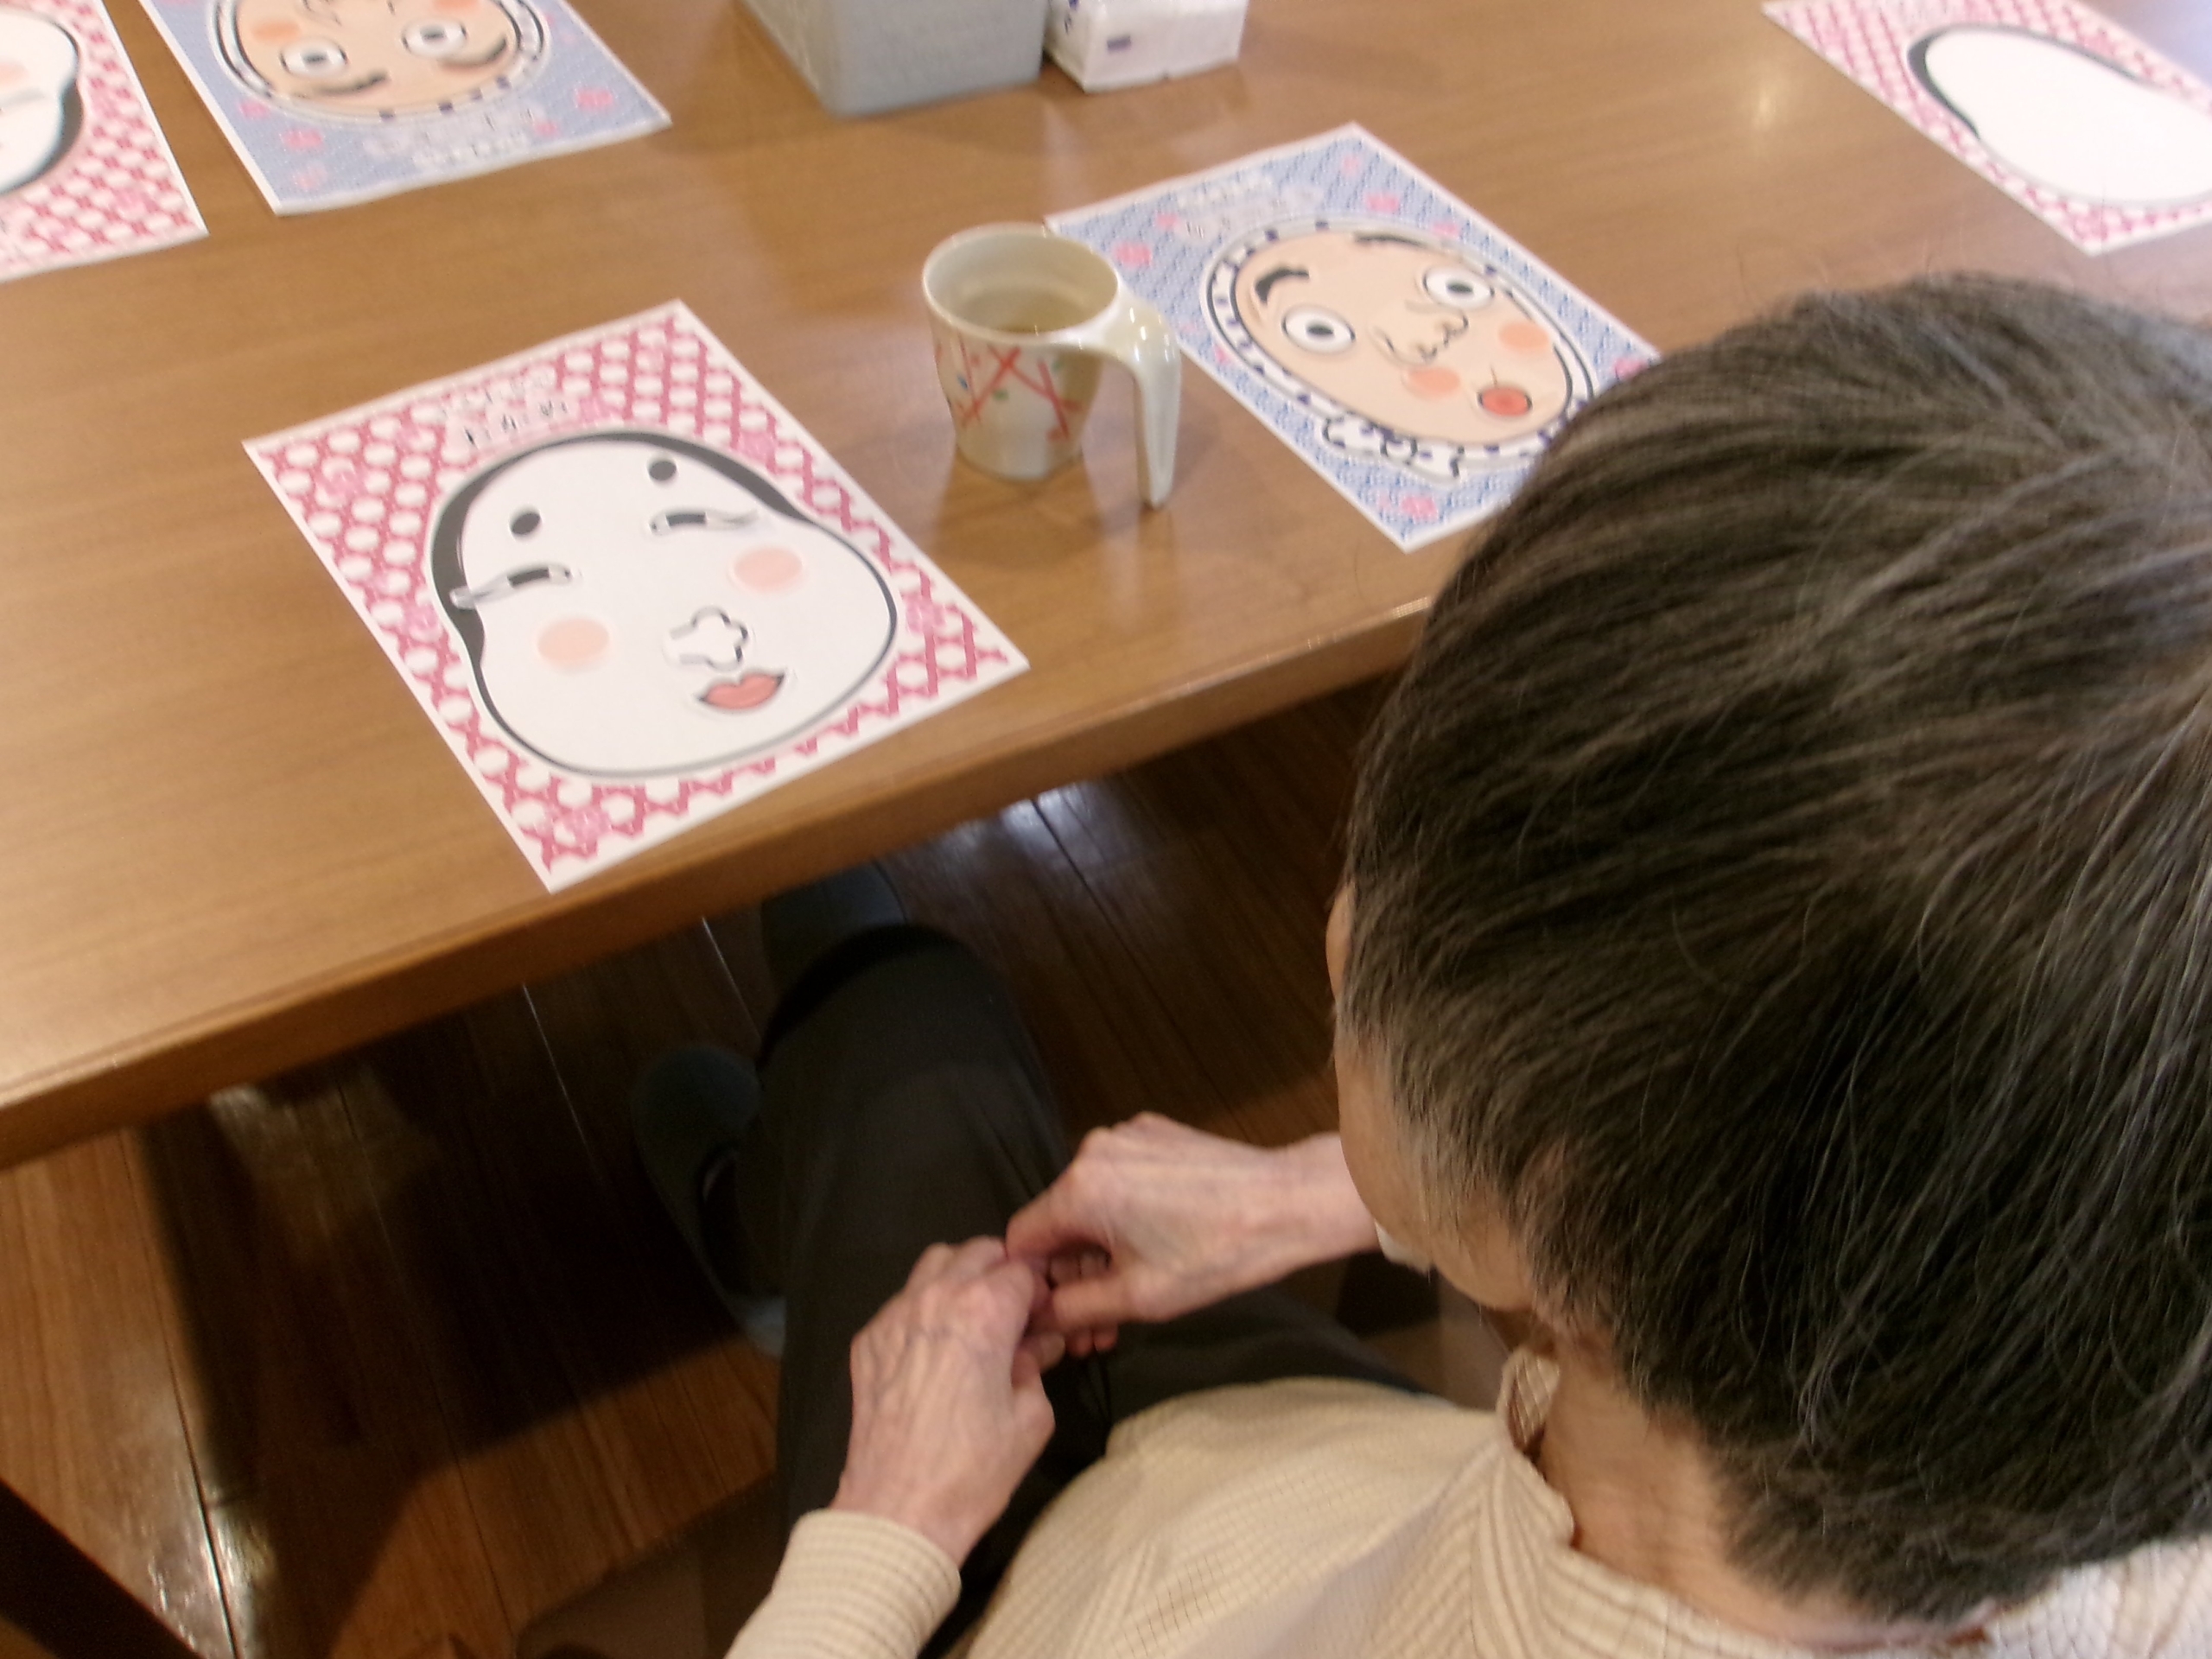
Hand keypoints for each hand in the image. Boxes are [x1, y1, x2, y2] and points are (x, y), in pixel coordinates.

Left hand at [831, 1239, 1064, 1564]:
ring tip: (972, 1321)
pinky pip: (902, 1302)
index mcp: (985, 1310)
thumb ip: (1037, 1364)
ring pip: (933, 1264)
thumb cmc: (976, 1469)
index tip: (1043, 1320)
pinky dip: (924, 1309)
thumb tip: (1036, 1344)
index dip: (1039, 1293)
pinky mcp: (867, 1340)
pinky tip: (933, 1351)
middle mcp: (936, 1297)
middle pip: (977, 1252)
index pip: (1022, 1270)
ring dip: (960, 1279)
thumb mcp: (1033, 1417)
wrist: (899, 1510)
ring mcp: (894, 1316)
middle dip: (1001, 1274)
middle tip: (1012, 1315)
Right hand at [1005, 1116, 1379, 1355]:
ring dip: (1101, 1251)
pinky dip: (1126, 1216)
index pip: (1021, 1240)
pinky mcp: (1154, 1134)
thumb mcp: (1136, 1298)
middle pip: (1058, 1222)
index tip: (1055, 1319)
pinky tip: (1157, 1248)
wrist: (1288, 1204)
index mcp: (1079, 1188)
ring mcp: (1125, 1136)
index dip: (1032, 1285)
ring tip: (1130, 1296)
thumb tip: (1036, 1317)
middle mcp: (1092, 1151)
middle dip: (1074, 1276)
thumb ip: (1072, 1309)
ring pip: (1091, 1204)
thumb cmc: (1215, 1254)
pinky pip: (1120, 1181)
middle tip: (1097, 1328)